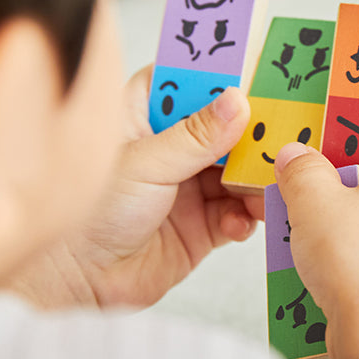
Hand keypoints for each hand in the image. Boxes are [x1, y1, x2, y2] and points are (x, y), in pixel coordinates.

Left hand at [11, 67, 261, 308]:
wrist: (76, 284)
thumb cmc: (90, 214)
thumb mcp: (146, 163)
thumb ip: (197, 135)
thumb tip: (238, 101)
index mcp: (146, 116)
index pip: (193, 81)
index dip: (226, 77)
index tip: (262, 74)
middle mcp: (171, 148)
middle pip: (226, 128)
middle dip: (254, 134)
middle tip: (282, 135)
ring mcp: (189, 187)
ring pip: (238, 172)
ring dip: (254, 180)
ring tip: (264, 188)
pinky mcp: (201, 227)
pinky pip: (238, 214)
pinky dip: (245, 216)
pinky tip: (239, 222)